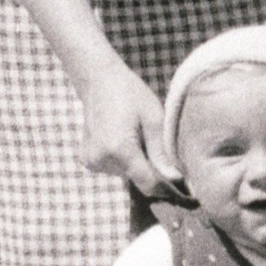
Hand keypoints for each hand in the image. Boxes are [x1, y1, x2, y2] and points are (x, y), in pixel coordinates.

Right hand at [80, 63, 181, 197]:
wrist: (98, 80)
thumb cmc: (130, 94)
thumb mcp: (153, 117)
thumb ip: (162, 151)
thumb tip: (175, 179)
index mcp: (119, 148)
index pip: (148, 184)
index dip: (165, 185)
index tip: (177, 179)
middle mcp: (101, 159)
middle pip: (137, 179)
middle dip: (150, 168)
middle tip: (151, 142)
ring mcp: (92, 161)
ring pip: (126, 175)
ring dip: (136, 163)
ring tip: (135, 136)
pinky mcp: (88, 160)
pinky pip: (115, 169)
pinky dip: (123, 160)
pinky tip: (122, 138)